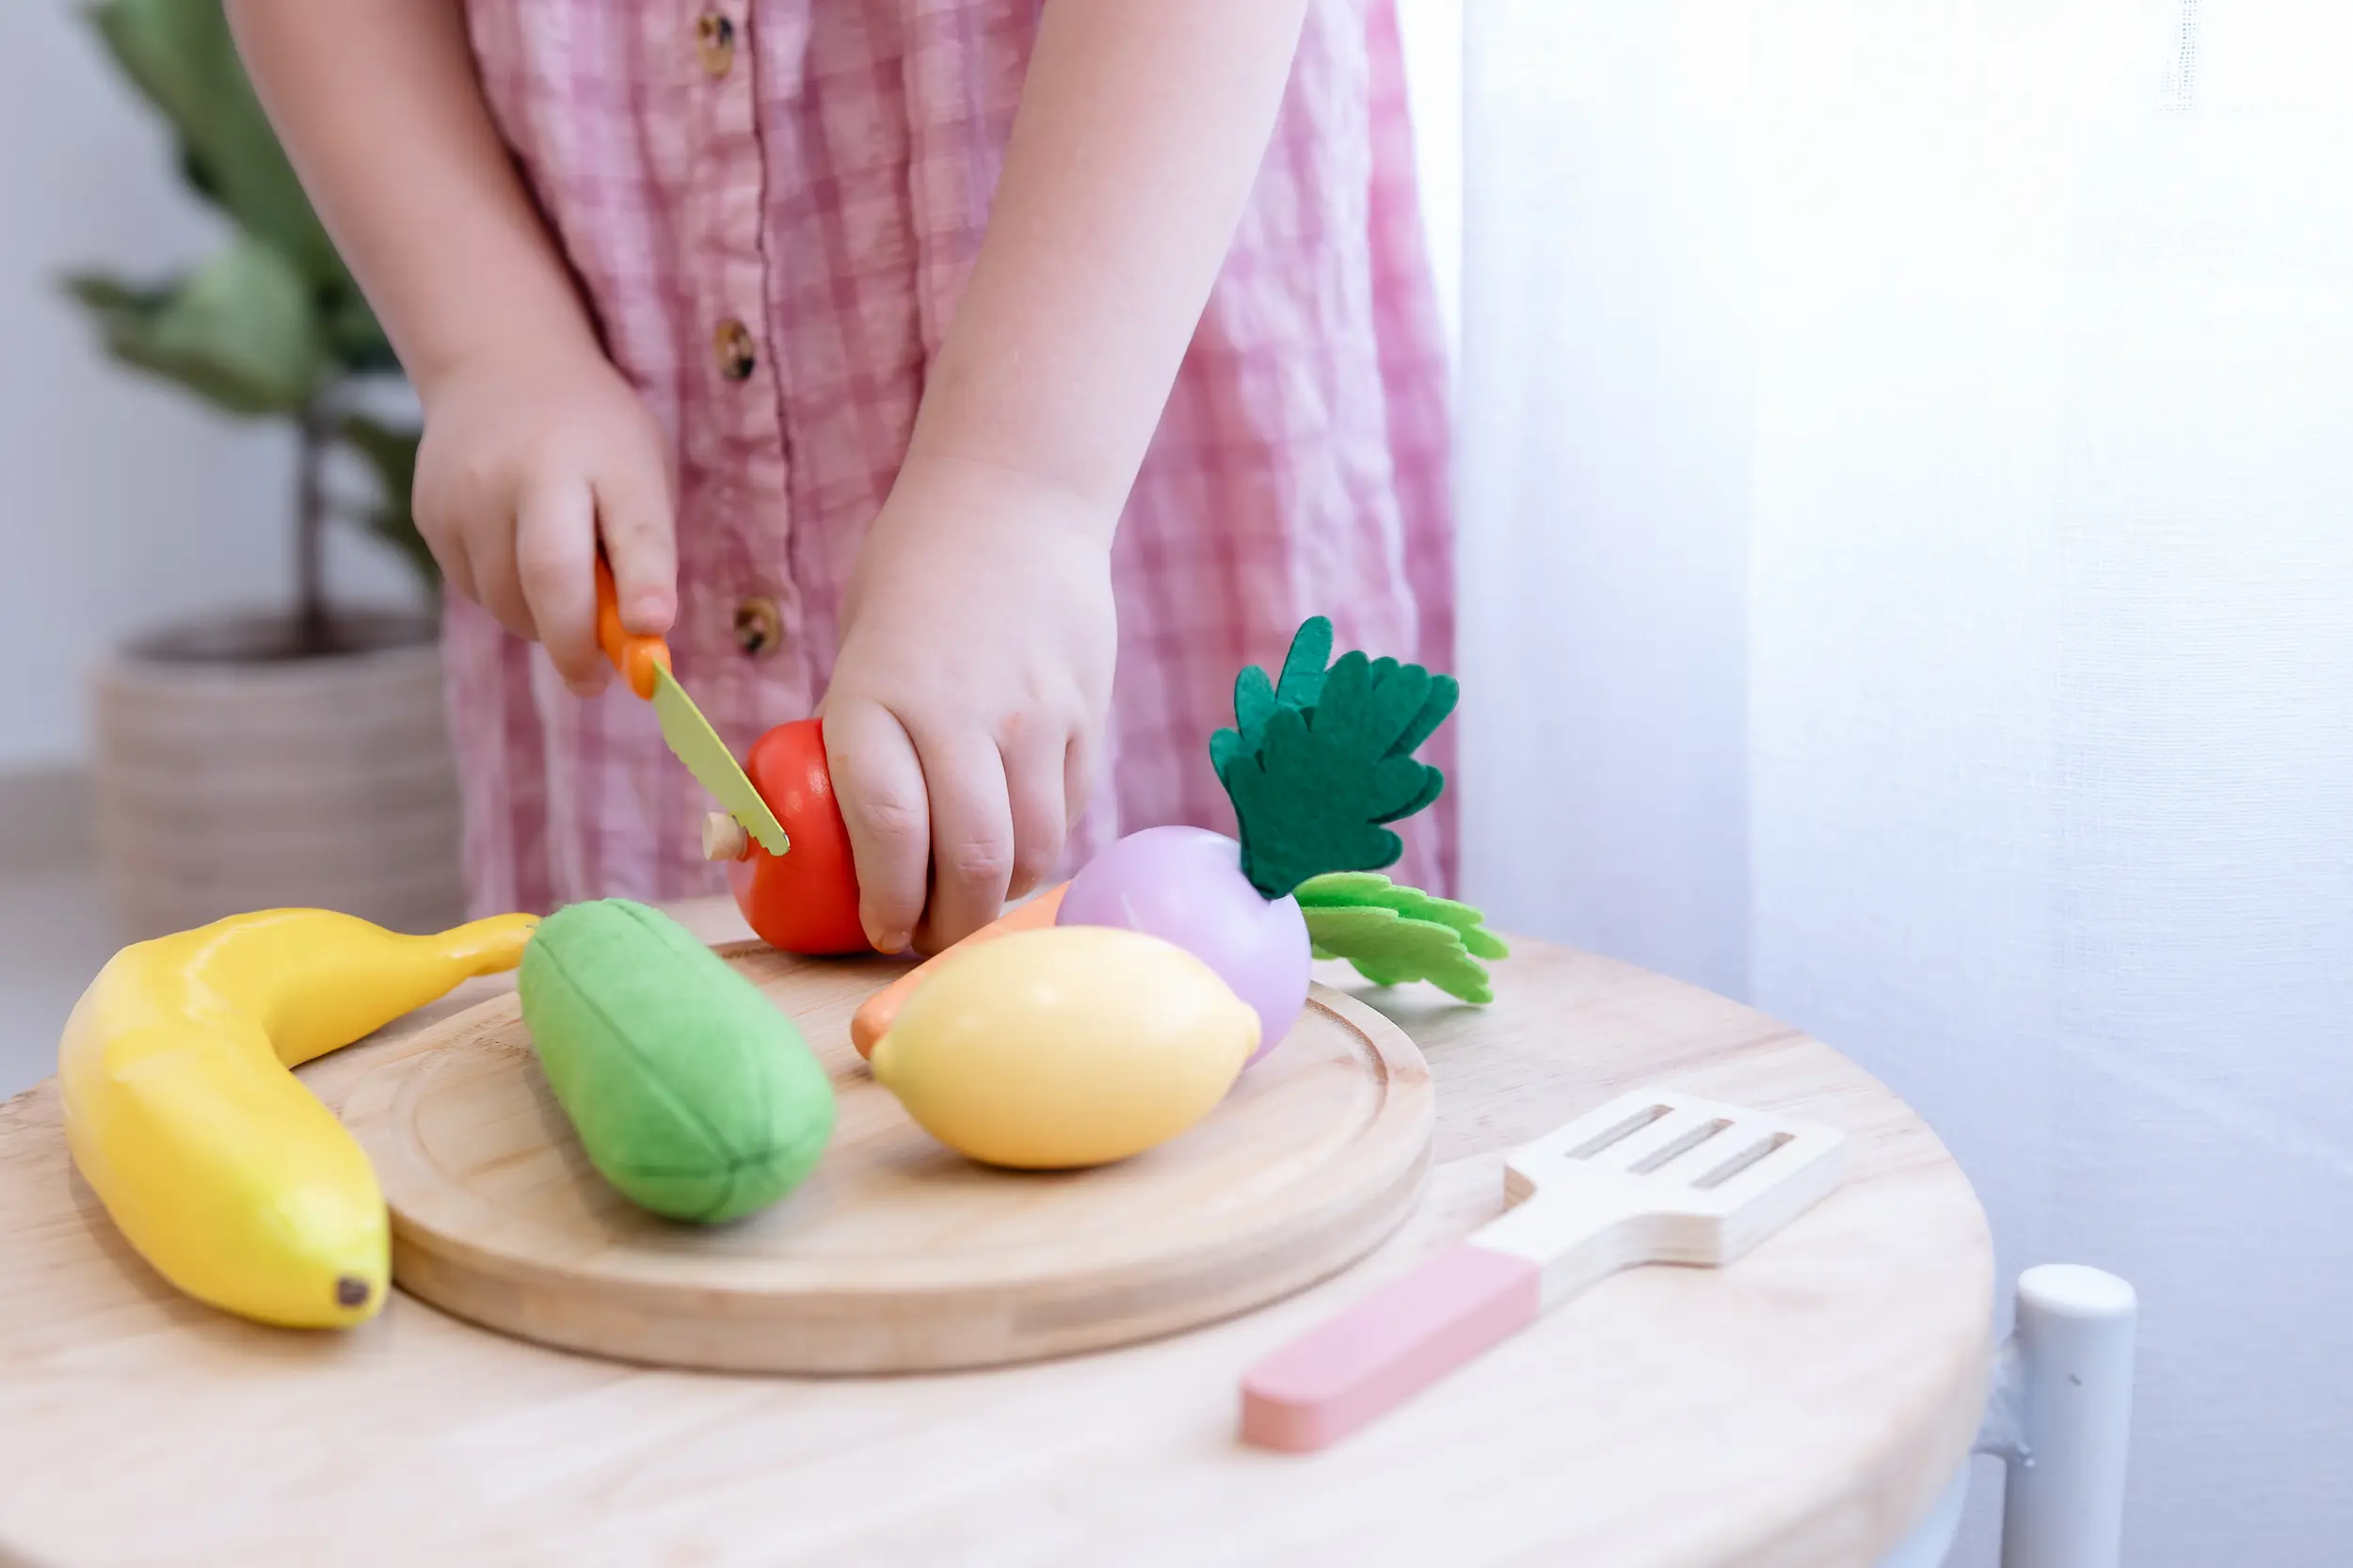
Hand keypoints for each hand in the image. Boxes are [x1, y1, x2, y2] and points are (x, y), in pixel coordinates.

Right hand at [413, 348, 676, 694]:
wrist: (502, 369)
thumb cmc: (596, 442)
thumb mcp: (639, 473)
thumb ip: (642, 552)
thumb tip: (638, 640)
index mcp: (603, 454)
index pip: (632, 525)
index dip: (645, 583)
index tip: (654, 628)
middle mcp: (527, 469)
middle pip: (549, 576)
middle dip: (576, 644)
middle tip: (595, 681)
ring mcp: (467, 491)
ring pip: (507, 601)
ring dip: (541, 622)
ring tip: (562, 587)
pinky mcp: (430, 515)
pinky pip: (475, 590)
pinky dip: (505, 598)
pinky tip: (516, 555)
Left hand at [822, 455, 1116, 953]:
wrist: (1015, 497)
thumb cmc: (909, 581)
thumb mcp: (850, 654)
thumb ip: (826, 745)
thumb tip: (747, 840)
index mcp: (878, 694)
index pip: (890, 829)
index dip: (886, 901)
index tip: (879, 929)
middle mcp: (961, 710)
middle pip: (971, 859)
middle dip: (949, 924)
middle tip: (929, 934)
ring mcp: (1033, 714)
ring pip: (1031, 848)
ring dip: (1000, 897)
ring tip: (974, 900)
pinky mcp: (1085, 713)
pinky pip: (1068, 810)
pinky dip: (1040, 846)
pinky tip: (1015, 845)